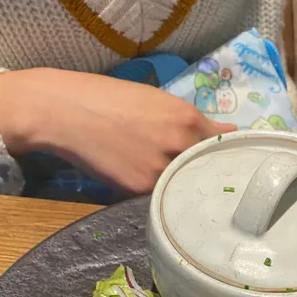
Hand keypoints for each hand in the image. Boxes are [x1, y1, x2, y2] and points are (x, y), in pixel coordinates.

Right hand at [0, 68, 235, 193]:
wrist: (65, 112)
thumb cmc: (109, 99)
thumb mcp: (157, 100)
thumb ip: (196, 121)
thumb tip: (231, 132)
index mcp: (187, 119)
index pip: (222, 147)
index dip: (223, 156)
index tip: (225, 164)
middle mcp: (180, 146)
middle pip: (206, 170)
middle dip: (205, 174)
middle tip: (201, 179)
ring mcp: (161, 171)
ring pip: (183, 186)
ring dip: (182, 188)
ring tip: (171, 184)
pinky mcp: (140, 190)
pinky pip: (160, 197)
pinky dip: (160, 195)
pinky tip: (151, 188)